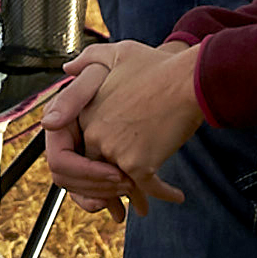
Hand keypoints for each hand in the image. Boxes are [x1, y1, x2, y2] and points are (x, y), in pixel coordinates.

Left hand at [31, 37, 206, 208]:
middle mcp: (95, 134)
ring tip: (146, 203)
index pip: (82, 147)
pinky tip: (176, 196)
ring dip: (136, 196)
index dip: (95, 165)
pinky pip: (148, 188)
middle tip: (125, 199)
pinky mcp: (138, 163)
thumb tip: (68, 67)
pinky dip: (164, 194)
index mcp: (87, 113)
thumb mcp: (117, 53)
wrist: (188, 80)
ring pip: (121, 183)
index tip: (109, 174)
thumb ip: (89, 59)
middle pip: (97, 171)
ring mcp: (114, 150)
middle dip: (111, 188)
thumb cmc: (159, 66)